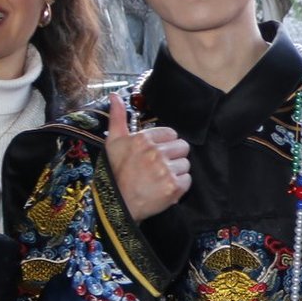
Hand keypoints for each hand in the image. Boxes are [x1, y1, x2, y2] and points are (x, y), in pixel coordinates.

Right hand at [106, 92, 189, 219]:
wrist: (117, 204)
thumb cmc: (114, 172)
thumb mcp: (113, 142)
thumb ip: (117, 117)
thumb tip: (115, 95)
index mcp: (144, 139)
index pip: (171, 134)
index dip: (164, 144)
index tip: (154, 154)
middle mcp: (156, 152)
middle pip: (183, 147)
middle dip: (173, 156)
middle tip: (159, 167)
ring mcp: (166, 170)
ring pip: (186, 164)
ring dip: (176, 172)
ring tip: (160, 178)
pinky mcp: (174, 187)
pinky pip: (188, 180)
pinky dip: (179, 186)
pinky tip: (165, 188)